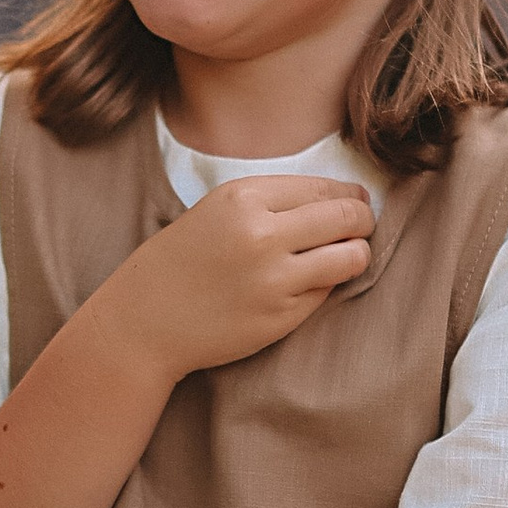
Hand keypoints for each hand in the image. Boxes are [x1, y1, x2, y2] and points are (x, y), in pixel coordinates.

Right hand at [97, 176, 373, 390]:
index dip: (350, 195)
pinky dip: (325, 287)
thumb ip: (272, 203)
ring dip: (357, 254)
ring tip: (347, 256)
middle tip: (362, 227)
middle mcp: (262, 233)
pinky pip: (326, 293)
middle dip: (364, 220)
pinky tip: (303, 285)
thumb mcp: (217, 211)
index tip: (357, 202)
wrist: (143, 320)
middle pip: (347, 216)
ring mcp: (273, 278)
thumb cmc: (180, 262)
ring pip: (351, 257)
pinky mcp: (280, 316)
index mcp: (243, 197)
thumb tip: (344, 201)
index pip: (324, 187)